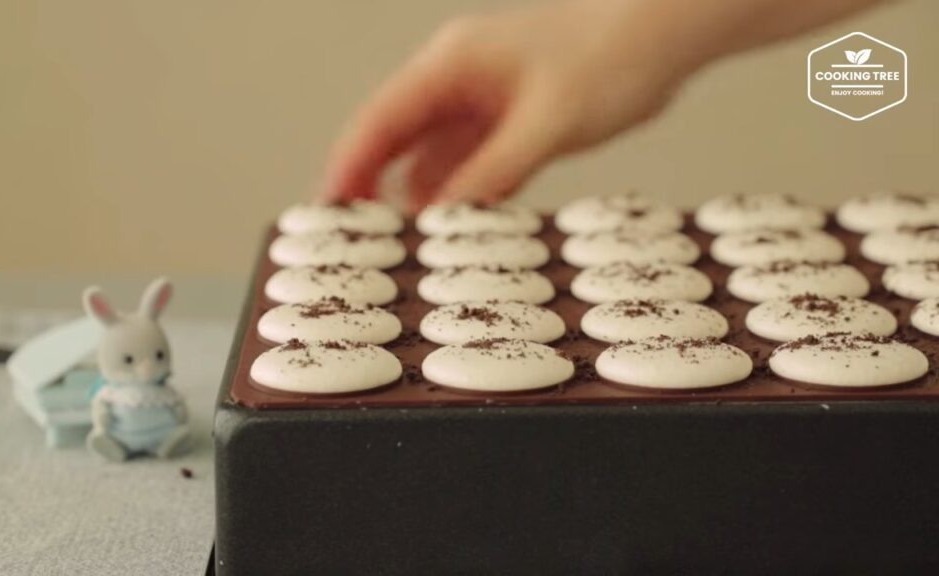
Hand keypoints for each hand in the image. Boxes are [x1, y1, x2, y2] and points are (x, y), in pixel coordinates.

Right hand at [322, 0, 688, 210]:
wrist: (661, 37)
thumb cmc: (610, 59)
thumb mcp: (547, 124)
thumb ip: (491, 173)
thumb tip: (440, 219)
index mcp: (451, 66)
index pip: (381, 119)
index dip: (348, 165)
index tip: (327, 209)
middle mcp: (455, 81)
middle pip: (393, 138)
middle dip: (369, 185)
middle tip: (351, 237)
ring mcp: (479, 101)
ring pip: (427, 155)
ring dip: (414, 196)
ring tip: (398, 244)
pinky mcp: (505, 121)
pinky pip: (464, 163)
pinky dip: (455, 193)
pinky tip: (451, 226)